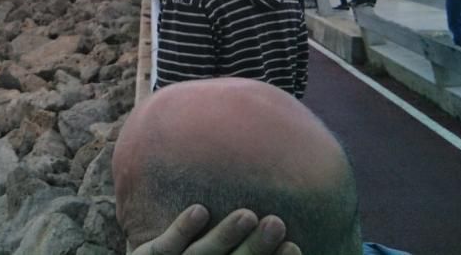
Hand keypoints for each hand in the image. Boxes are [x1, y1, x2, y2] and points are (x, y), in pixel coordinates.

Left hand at [130, 205, 300, 254]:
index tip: (294, 247)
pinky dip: (183, 229)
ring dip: (225, 236)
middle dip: (255, 248)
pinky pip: (165, 245)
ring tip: (248, 214)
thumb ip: (235, 248)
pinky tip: (201, 210)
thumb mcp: (207, 252)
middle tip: (277, 224)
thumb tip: (288, 236)